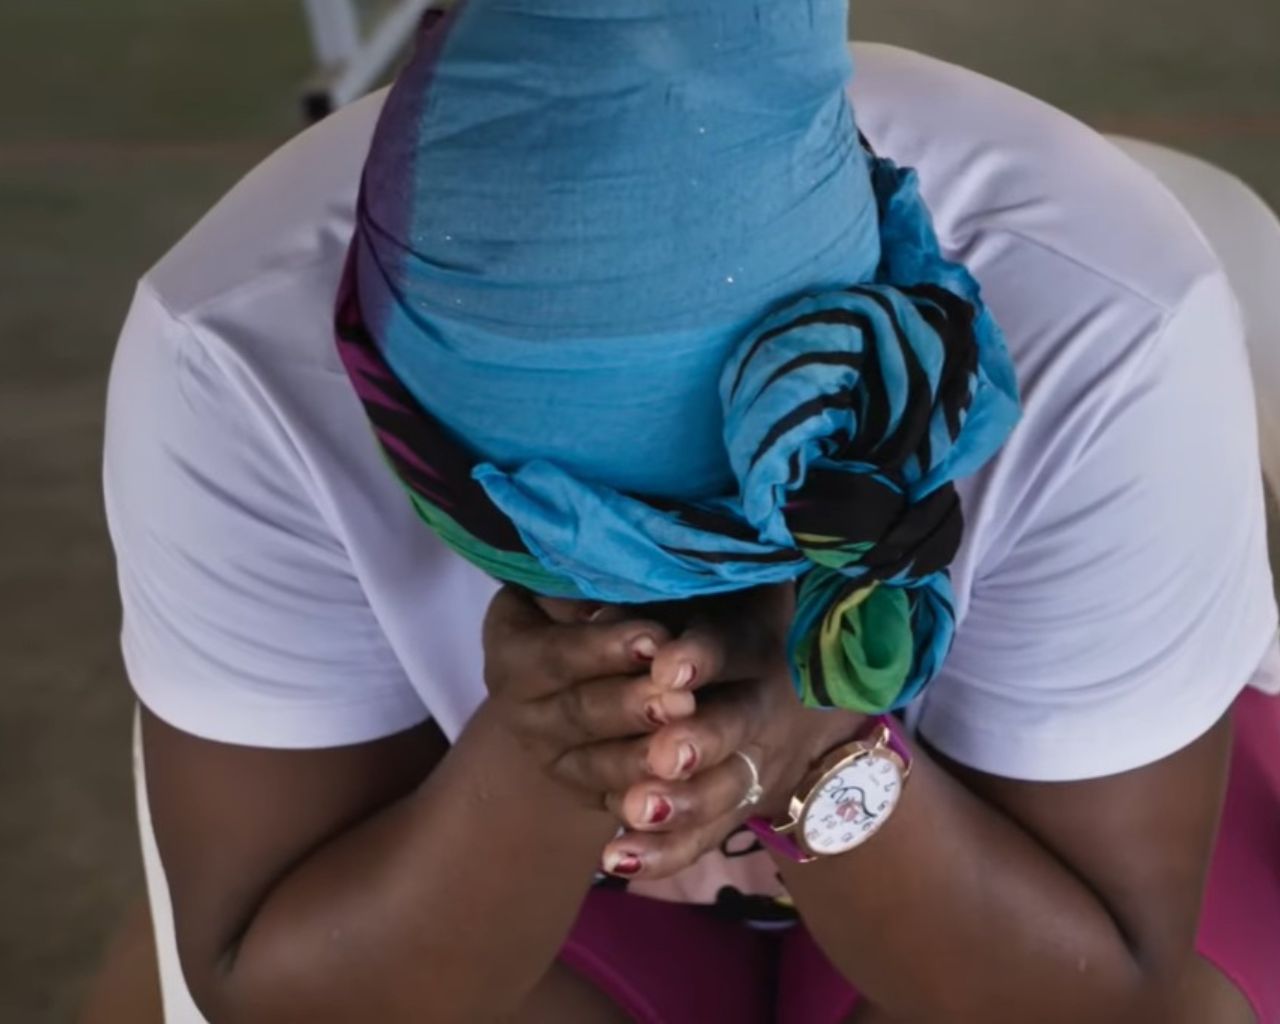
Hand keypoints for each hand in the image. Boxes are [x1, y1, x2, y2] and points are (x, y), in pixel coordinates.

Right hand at [480, 586, 694, 803]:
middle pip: (579, 712)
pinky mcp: (588, 793)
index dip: (603, 648)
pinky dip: (653, 803)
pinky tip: (687, 792)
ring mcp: (553, 758)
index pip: (554, 654)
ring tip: (691, 746)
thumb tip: (628, 579)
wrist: (602, 664)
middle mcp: (522, 711)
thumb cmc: (606, 602)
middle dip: (632, 706)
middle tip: (682, 699)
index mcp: (514, 651)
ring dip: (645, 758)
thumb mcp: (595, 588)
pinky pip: (619, 804)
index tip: (656, 638)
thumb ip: (603, 590)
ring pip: (600, 766)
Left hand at [588, 586, 865, 878]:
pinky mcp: (737, 804)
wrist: (798, 685)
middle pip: (735, 723)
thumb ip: (661, 599)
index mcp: (756, 637)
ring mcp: (755, 760)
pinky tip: (618, 860)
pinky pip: (703, 836)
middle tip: (664, 754)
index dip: (703, 656)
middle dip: (699, 741)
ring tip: (636, 810)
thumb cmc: (727, 616)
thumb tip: (591, 601)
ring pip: (722, 788)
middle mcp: (762, 701)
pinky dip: (662, 851)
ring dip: (679, 803)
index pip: (734, 644)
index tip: (666, 665)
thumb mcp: (710, 598)